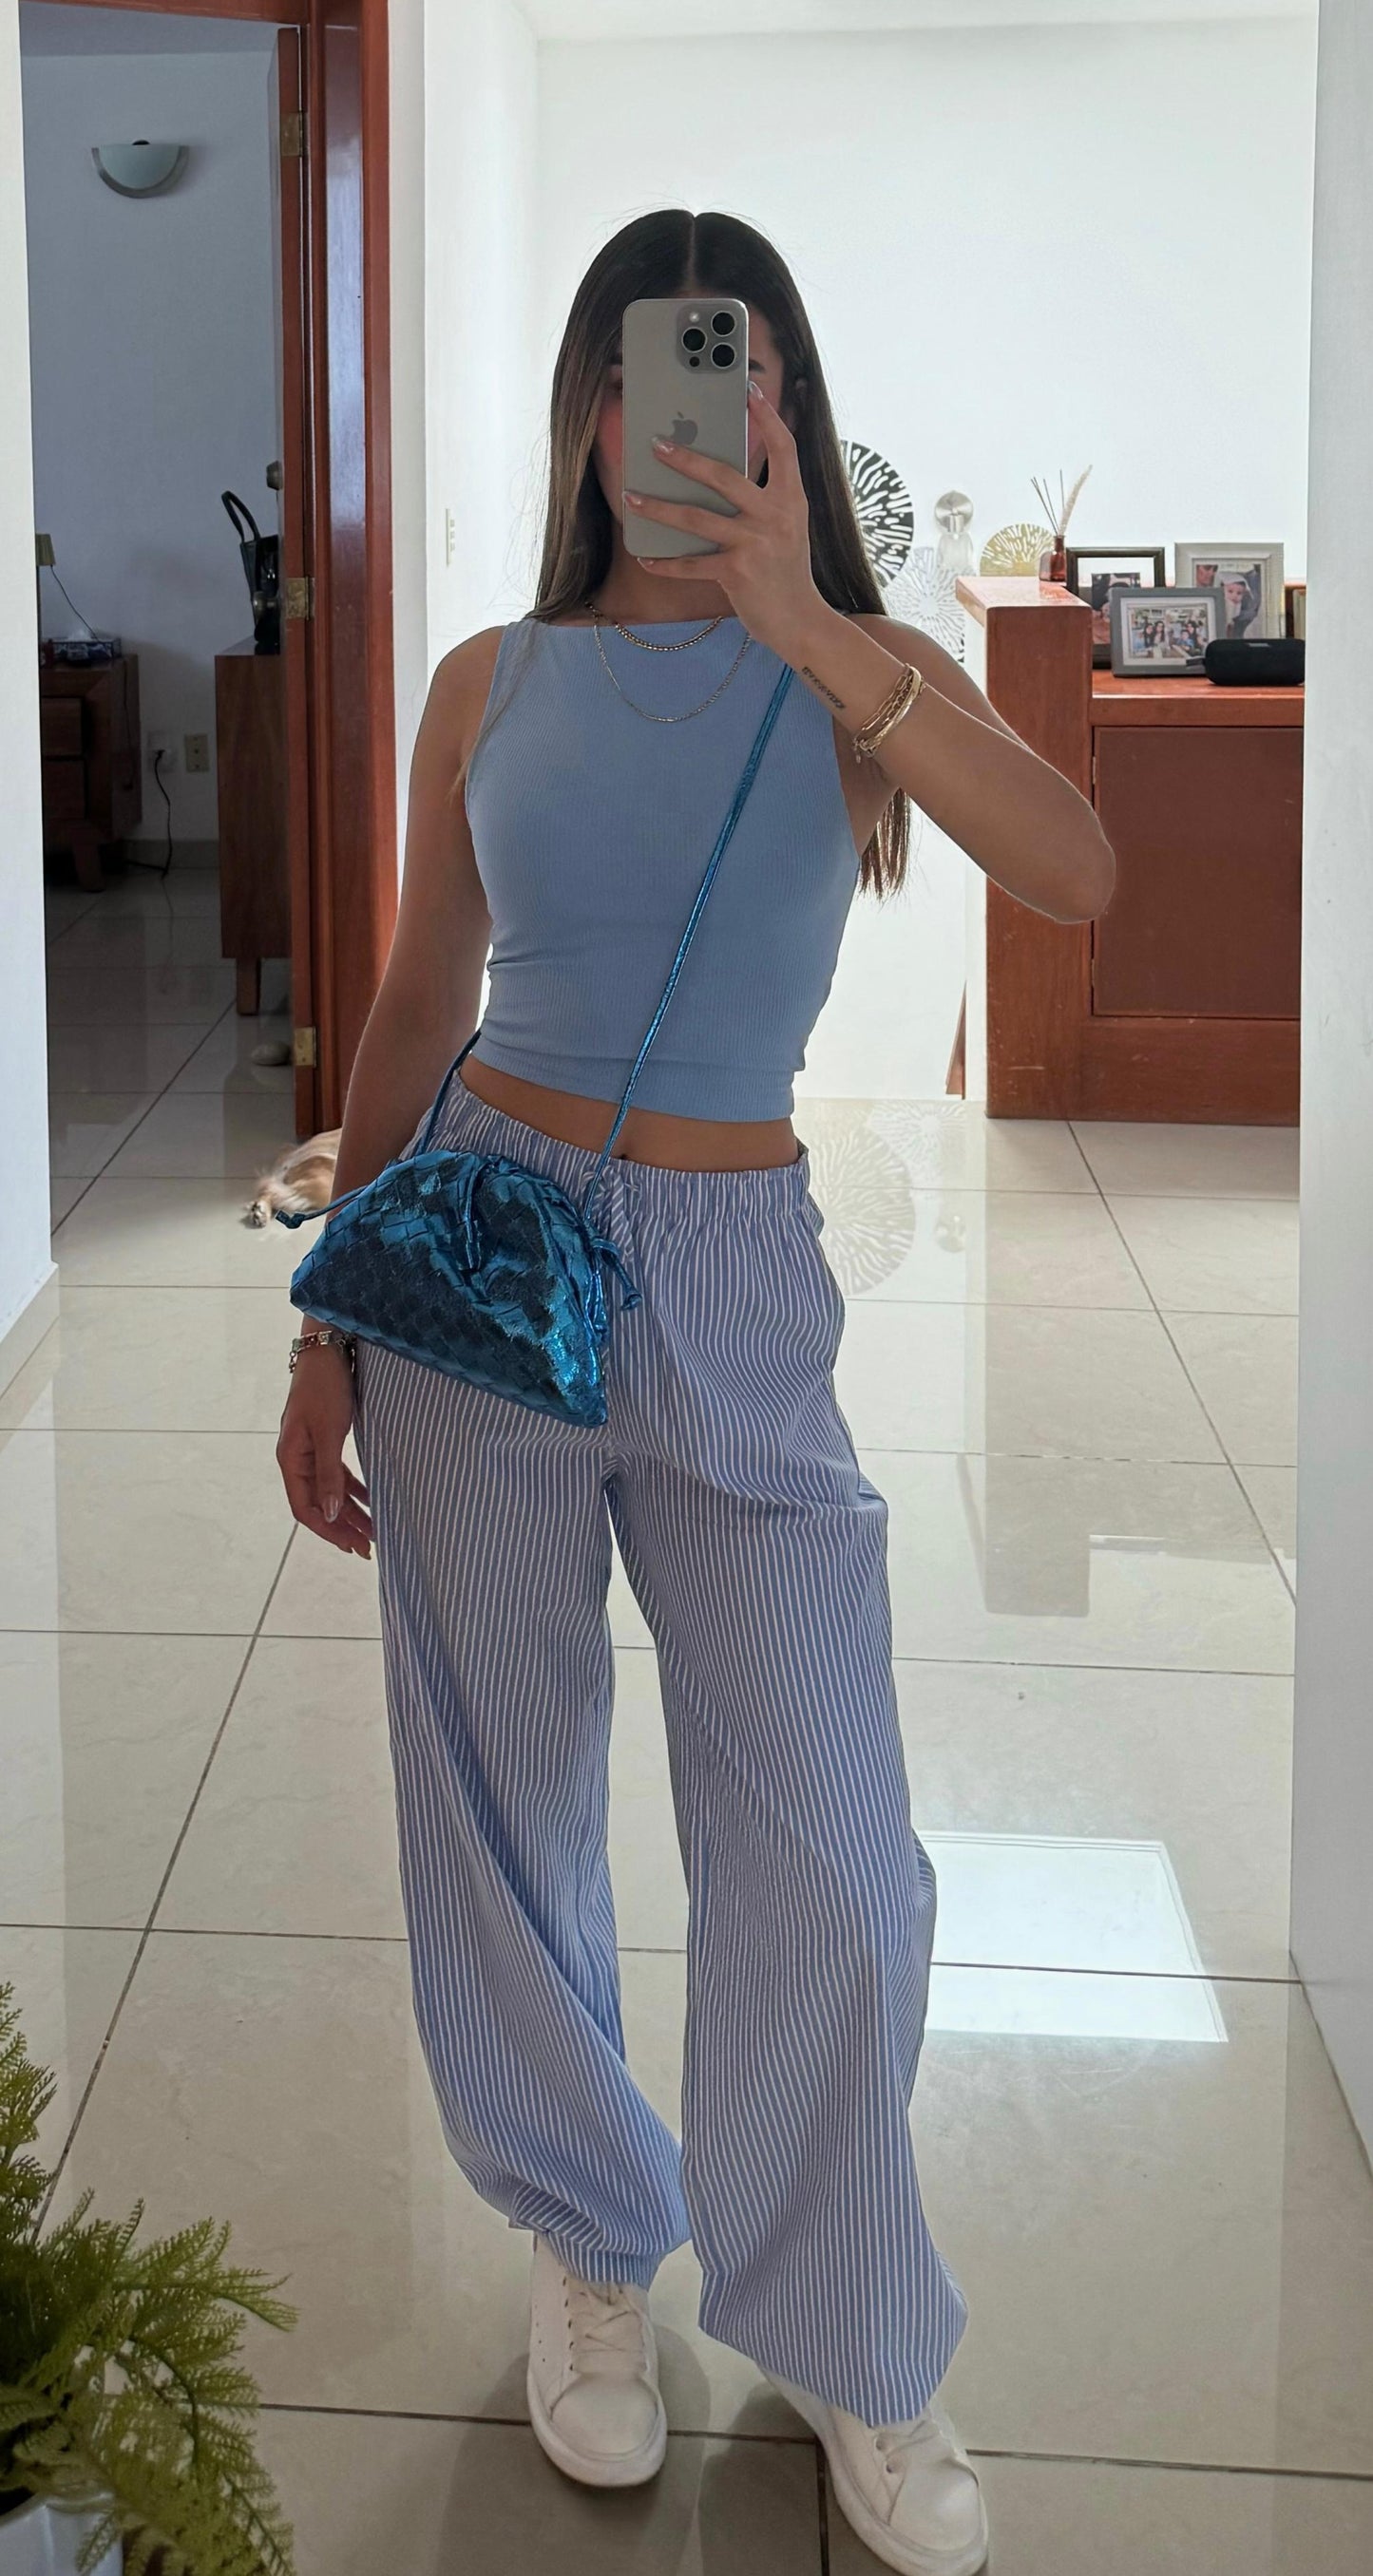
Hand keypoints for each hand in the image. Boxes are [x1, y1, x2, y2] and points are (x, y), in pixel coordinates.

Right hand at [277, 1349, 373, 1556]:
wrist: (327, 1347)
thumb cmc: (326, 1386)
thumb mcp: (329, 1431)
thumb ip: (329, 1474)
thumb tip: (329, 1515)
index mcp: (291, 1459)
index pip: (305, 1509)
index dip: (329, 1532)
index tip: (354, 1547)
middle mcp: (297, 1458)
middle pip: (318, 1505)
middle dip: (343, 1528)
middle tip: (369, 1549)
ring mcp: (310, 1449)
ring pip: (330, 1491)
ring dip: (351, 1512)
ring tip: (374, 1532)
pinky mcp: (324, 1439)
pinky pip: (337, 1474)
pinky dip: (353, 1489)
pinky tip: (371, 1501)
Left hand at [623, 381, 821, 658]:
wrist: (801, 621)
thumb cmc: (786, 571)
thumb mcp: (787, 528)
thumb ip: (763, 500)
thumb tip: (716, 476)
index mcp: (792, 499)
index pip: (784, 447)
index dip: (767, 416)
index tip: (748, 388)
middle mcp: (776, 516)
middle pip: (724, 476)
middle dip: (685, 458)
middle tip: (655, 444)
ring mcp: (756, 544)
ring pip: (696, 518)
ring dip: (658, 508)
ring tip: (632, 496)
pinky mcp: (738, 572)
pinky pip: (691, 564)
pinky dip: (665, 563)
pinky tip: (645, 558)